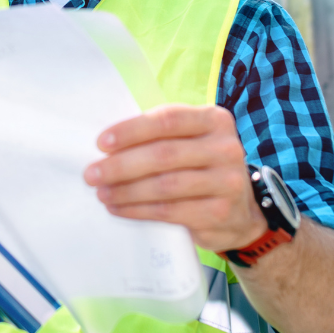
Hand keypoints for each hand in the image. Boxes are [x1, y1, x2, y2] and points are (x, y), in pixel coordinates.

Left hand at [84, 104, 266, 252]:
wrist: (241, 213)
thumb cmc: (201, 167)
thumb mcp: (191, 141)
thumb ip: (161, 135)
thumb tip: (107, 143)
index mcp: (214, 119)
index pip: (167, 120)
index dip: (131, 130)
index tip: (101, 143)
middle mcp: (226, 147)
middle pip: (163, 154)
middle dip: (121, 165)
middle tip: (92, 173)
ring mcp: (227, 181)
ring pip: (165, 185)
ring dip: (126, 190)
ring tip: (101, 192)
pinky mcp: (221, 213)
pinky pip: (170, 211)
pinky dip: (139, 210)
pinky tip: (119, 208)